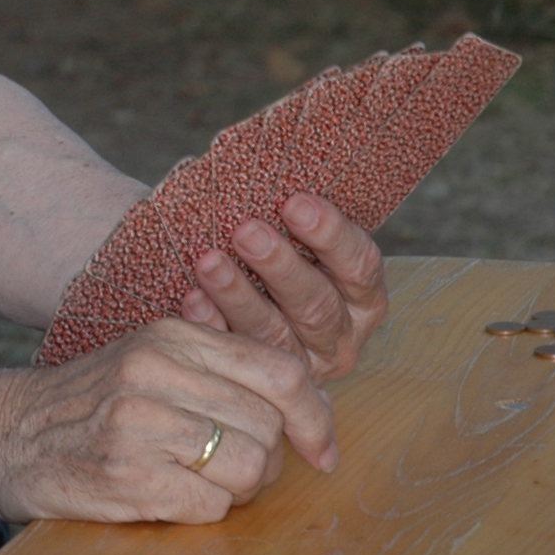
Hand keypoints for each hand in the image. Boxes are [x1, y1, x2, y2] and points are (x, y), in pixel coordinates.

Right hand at [0, 318, 335, 523]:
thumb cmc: (87, 404)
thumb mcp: (148, 360)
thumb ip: (219, 371)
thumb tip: (310, 406)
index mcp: (170, 336)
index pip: (281, 371)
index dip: (316, 417)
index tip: (321, 449)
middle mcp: (155, 371)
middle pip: (270, 427)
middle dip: (266, 460)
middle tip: (229, 470)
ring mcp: (138, 424)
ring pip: (249, 468)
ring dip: (235, 489)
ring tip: (195, 482)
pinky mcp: (124, 476)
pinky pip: (211, 507)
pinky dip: (201, 512)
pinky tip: (166, 498)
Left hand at [174, 193, 388, 380]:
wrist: (242, 299)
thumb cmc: (272, 257)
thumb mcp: (298, 240)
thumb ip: (295, 217)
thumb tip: (267, 172)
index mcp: (363, 297)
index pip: (360, 265)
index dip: (331, 234)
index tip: (294, 202)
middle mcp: (340, 337)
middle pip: (316, 304)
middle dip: (280, 266)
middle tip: (246, 230)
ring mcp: (303, 367)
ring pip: (275, 335)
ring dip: (239, 296)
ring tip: (208, 261)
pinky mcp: (261, 382)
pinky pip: (235, 357)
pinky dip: (211, 325)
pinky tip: (191, 298)